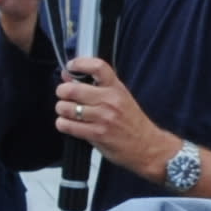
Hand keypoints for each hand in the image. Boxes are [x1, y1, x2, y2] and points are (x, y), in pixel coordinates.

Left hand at [54, 55, 176, 180]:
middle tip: (63, 95)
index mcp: (116, 88)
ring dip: (61, 110)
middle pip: (73, 89)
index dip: (79, 64)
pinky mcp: (97, 134)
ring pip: (67, 108)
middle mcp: (110, 100)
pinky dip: (62, 124)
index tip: (70, 67)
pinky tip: (67, 124)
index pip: (97, 67)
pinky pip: (68, 125)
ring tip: (66, 112)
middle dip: (62, 92)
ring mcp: (103, 117)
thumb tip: (68, 76)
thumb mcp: (119, 98)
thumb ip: (95, 86)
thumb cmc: (133, 122)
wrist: (148, 146)